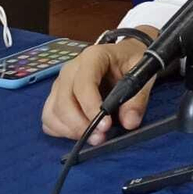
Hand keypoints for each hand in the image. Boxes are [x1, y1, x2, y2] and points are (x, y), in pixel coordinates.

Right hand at [40, 35, 155, 141]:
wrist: (123, 56)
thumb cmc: (131, 61)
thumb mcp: (143, 73)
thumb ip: (138, 98)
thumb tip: (130, 122)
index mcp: (93, 57)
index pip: (83, 84)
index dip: (91, 107)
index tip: (106, 126)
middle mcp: (71, 69)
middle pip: (64, 101)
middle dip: (80, 125)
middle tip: (101, 137)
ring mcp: (60, 83)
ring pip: (53, 112)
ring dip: (70, 130)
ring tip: (93, 137)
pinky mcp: (56, 97)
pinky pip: (49, 118)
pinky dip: (61, 131)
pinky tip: (80, 133)